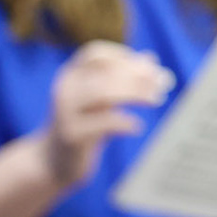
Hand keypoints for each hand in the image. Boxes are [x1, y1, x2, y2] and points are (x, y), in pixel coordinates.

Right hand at [38, 42, 174, 188]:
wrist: (54, 162)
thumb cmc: (84, 127)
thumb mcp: (100, 101)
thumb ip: (121, 80)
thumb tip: (151, 59)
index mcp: (69, 76)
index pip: (95, 54)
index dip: (123, 56)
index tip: (148, 67)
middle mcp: (64, 90)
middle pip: (104, 72)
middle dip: (137, 76)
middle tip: (162, 84)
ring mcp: (65, 113)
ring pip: (101, 93)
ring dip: (134, 93)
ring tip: (156, 100)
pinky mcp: (72, 135)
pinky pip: (103, 123)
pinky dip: (124, 122)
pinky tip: (137, 127)